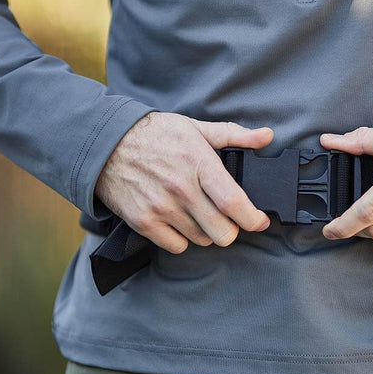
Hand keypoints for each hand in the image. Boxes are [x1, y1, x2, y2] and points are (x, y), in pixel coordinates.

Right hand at [94, 112, 273, 253]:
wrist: (106, 143)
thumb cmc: (155, 134)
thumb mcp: (196, 128)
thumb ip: (234, 135)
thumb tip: (266, 136)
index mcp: (199, 163)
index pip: (234, 202)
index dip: (253, 218)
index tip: (260, 221)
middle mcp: (181, 188)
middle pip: (222, 231)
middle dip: (231, 228)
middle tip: (228, 219)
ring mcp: (161, 207)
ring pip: (202, 240)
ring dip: (206, 231)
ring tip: (199, 214)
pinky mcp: (143, 221)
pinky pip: (176, 246)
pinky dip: (182, 239)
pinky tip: (179, 221)